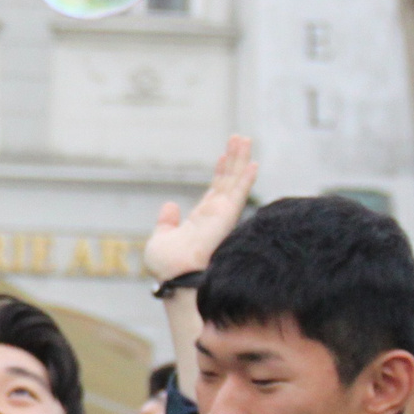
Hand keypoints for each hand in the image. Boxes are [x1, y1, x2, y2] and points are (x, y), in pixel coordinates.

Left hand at [145, 134, 256, 281]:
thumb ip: (166, 223)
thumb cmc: (168, 266)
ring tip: (244, 138)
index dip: (220, 172)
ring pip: (234, 182)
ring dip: (240, 160)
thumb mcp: (161, 239)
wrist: (175, 276)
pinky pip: (238, 193)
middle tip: (239, 137)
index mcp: (200, 220)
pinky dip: (245, 179)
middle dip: (234, 159)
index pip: (214, 191)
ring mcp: (222, 215)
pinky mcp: (226, 217)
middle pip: (227, 182)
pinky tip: (252, 163)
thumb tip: (170, 205)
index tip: (223, 155)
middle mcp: (214, 216)